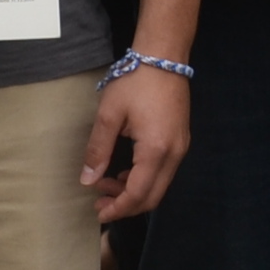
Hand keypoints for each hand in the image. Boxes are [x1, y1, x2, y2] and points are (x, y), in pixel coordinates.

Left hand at [83, 62, 189, 220]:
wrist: (164, 57)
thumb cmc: (135, 81)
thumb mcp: (109, 114)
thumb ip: (98, 149)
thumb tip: (88, 180)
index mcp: (156, 150)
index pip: (138, 193)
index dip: (118, 208)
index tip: (99, 212)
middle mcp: (174, 154)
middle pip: (152, 196)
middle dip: (125, 204)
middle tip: (99, 201)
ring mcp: (181, 148)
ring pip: (159, 186)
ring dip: (133, 191)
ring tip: (106, 183)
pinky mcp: (181, 141)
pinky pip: (163, 172)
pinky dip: (144, 179)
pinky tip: (125, 171)